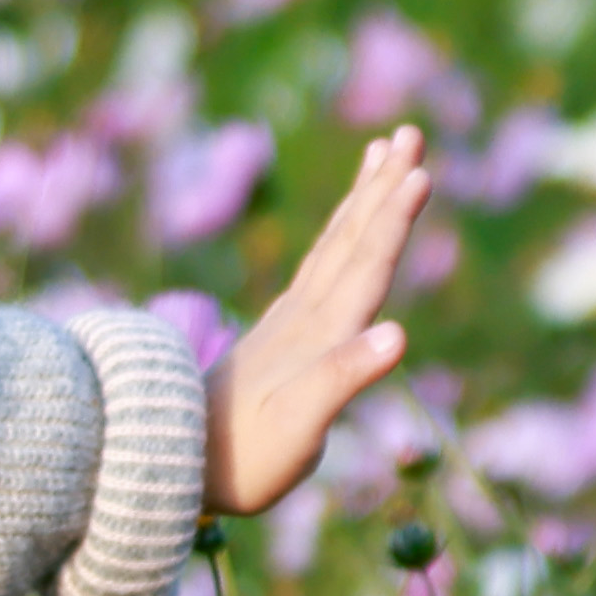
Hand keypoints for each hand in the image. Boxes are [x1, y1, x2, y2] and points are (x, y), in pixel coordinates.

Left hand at [199, 124, 427, 518]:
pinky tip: (346, 231)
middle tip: (411, 133)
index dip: (394, 219)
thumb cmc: (244, 460)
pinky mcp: (281, 334)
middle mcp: (305, 316)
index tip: (420, 171)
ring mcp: (290, 321)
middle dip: (385, 186)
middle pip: (352, 237)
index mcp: (319, 334)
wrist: (175, 462)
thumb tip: (398, 334)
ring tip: (382, 151)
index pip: (365, 264)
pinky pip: (322, 267)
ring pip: (336, 244)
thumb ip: (342, 379)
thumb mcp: (297, 430)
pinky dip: (341, 235)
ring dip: (364, 198)